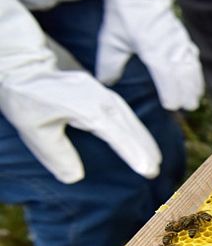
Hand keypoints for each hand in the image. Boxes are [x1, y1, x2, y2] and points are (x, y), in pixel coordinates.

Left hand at [1, 69, 161, 183]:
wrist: (22, 68)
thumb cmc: (25, 99)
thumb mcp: (35, 131)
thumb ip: (56, 154)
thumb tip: (75, 177)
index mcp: (86, 108)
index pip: (116, 135)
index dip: (133, 153)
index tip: (147, 170)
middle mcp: (100, 99)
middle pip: (130, 127)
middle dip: (145, 148)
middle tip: (155, 170)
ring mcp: (102, 93)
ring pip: (130, 118)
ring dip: (144, 138)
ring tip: (154, 158)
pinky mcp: (100, 91)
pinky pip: (124, 112)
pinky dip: (136, 128)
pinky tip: (140, 138)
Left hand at [96, 0, 203, 110]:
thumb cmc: (125, 14)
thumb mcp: (111, 39)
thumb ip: (109, 63)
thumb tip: (106, 82)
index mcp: (152, 49)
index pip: (165, 75)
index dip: (170, 92)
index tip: (171, 105)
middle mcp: (169, 47)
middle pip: (183, 74)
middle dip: (187, 92)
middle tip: (188, 107)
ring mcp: (179, 42)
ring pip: (192, 67)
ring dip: (195, 84)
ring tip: (195, 99)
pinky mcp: (183, 38)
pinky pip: (193, 58)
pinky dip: (196, 72)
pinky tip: (196, 81)